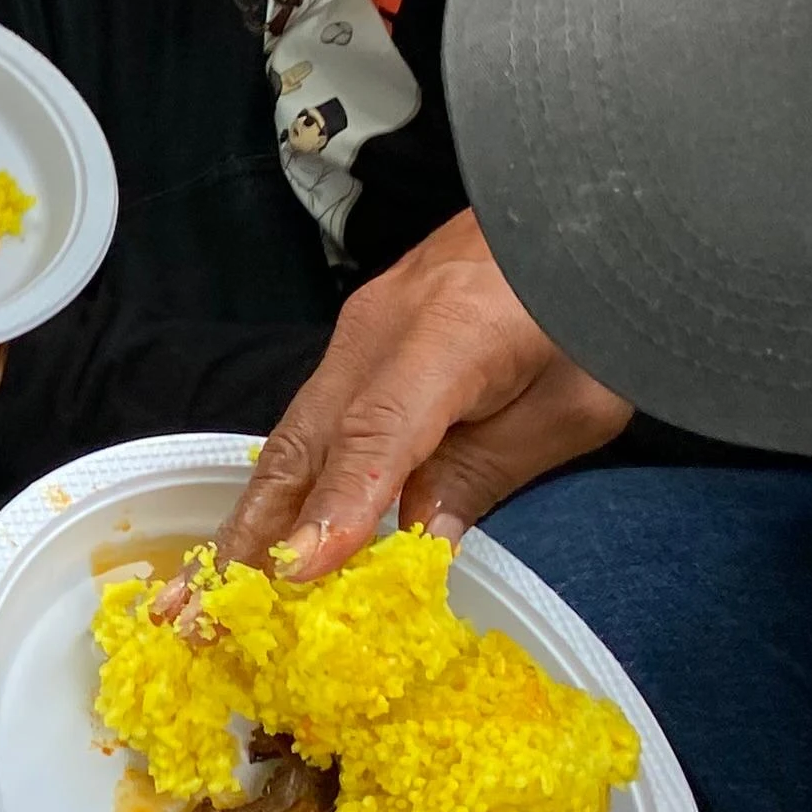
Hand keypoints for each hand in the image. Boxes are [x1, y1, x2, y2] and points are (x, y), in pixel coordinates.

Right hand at [215, 211, 629, 573]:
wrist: (583, 208)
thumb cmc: (597, 309)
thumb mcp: (574, 405)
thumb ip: (490, 469)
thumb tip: (419, 542)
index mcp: (450, 333)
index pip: (377, 434)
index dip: (336, 506)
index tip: (298, 569)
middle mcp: (382, 326)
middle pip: (306, 438)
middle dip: (255, 528)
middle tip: (215, 603)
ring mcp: (360, 324)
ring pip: (294, 430)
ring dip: (253, 511)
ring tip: (217, 583)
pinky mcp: (360, 332)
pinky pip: (312, 415)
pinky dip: (285, 478)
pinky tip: (264, 527)